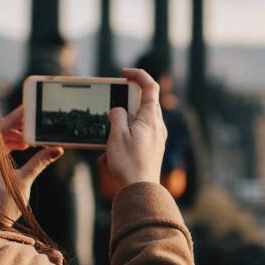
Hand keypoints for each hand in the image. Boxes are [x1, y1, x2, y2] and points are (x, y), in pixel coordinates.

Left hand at [0, 104, 60, 225]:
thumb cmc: (1, 208)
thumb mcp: (23, 183)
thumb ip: (39, 162)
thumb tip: (57, 149)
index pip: (0, 127)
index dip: (16, 116)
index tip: (30, 108)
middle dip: (19, 125)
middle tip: (37, 120)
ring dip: (16, 134)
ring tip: (34, 136)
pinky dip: (11, 144)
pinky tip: (25, 145)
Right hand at [104, 68, 165, 190]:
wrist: (140, 191)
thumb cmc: (129, 163)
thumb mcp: (116, 135)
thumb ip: (116, 117)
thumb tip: (118, 111)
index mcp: (151, 118)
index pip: (151, 86)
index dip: (138, 75)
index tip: (124, 73)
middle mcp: (158, 127)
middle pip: (144, 104)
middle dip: (124, 104)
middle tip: (110, 109)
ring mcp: (156, 139)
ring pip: (137, 123)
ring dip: (120, 127)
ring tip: (107, 140)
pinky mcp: (152, 151)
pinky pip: (137, 138)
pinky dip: (123, 142)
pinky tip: (108, 157)